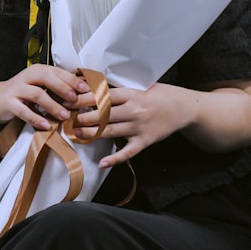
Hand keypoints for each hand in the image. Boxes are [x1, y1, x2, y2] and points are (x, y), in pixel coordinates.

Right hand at [0, 65, 90, 131]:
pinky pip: (24, 111)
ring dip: (52, 106)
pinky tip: (46, 125)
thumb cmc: (19, 93)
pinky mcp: (9, 103)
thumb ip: (54, 86)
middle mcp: (27, 77)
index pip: (57, 72)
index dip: (72, 79)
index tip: (86, 89)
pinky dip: (36, 118)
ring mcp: (17, 90)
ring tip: (64, 116)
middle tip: (75, 100)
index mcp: (37, 70)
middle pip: (47, 79)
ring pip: (37, 95)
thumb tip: (79, 94)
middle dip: (63, 89)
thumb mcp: (37, 85)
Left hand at [70, 82, 189, 167]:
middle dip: (83, 117)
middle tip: (66, 119)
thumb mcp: (141, 86)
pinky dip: (115, 159)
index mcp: (131, 94)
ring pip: (111, 132)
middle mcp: (134, 110)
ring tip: (75, 134)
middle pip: (103, 115)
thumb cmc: (160, 95)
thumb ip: (120, 89)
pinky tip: (103, 163)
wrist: (184, 108)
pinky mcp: (145, 141)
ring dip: (91, 134)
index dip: (85, 99)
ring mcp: (139, 127)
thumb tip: (95, 85)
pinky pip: (128, 152)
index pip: (103, 96)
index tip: (70, 100)